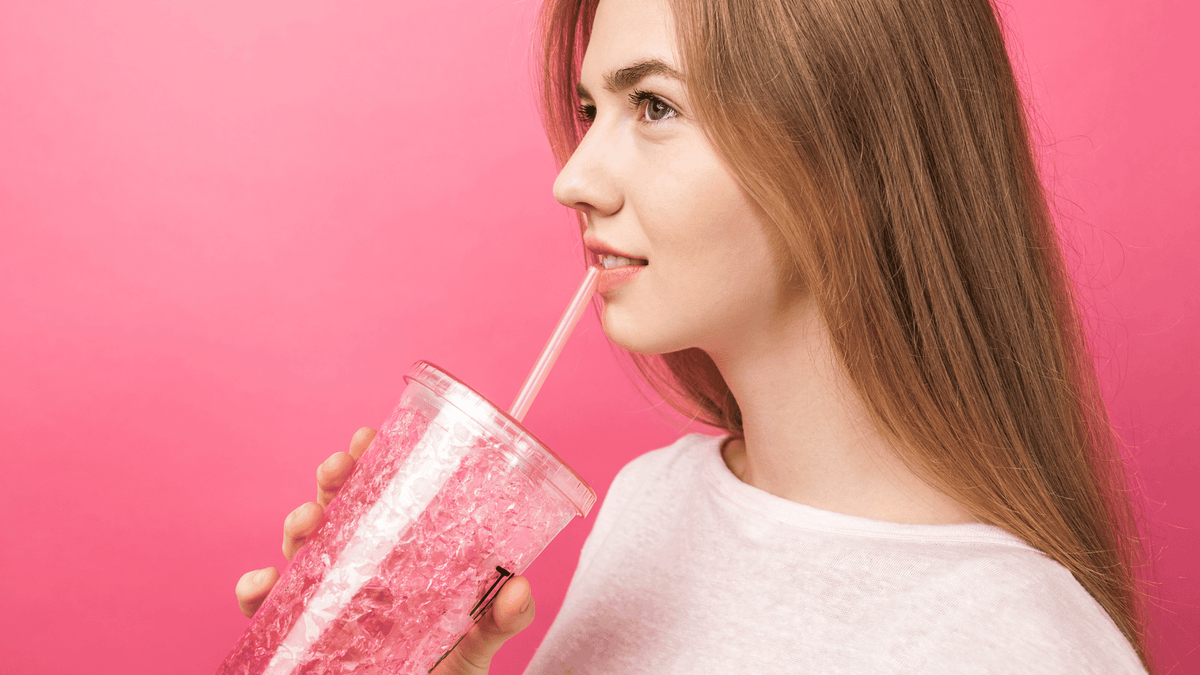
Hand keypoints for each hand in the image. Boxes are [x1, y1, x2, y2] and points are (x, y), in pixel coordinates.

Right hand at [234, 426, 535, 674]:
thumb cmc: (444, 672)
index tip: (368, 438)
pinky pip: (267, 608)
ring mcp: (326, 601)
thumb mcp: (475, 646)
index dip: (371, 463)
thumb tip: (522, 588)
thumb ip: (498, 620)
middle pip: (338, 509)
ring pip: (300, 548)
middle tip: (339, 467)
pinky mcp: (298, 636)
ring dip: (297, 524)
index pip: (383, 498)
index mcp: (399, 558)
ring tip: (308, 522)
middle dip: (333, 480)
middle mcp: (358, 571)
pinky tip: (263, 583)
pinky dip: (256, 590)